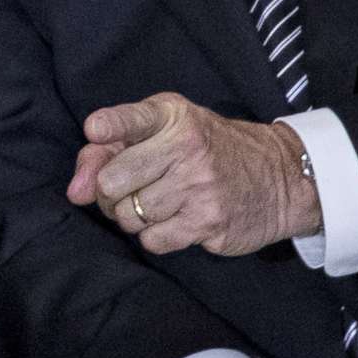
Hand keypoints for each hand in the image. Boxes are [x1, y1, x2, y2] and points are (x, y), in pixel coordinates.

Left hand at [68, 91, 319, 255]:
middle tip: (129, 190)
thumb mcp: (167, 130)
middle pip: (111, 183)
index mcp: (173, 118)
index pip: (132, 118)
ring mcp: (199, 187)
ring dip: (134, 217)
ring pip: (128, 216)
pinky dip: (156, 236)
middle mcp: (186, 148)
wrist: (281, 177)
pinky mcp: (209, 222)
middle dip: (110, 194)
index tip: (96, 131)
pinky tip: (176, 220)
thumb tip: (76, 191)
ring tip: (158, 204)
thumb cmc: (209, 150)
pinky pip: (152, 240)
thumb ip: (112, 149)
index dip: (109, 127)